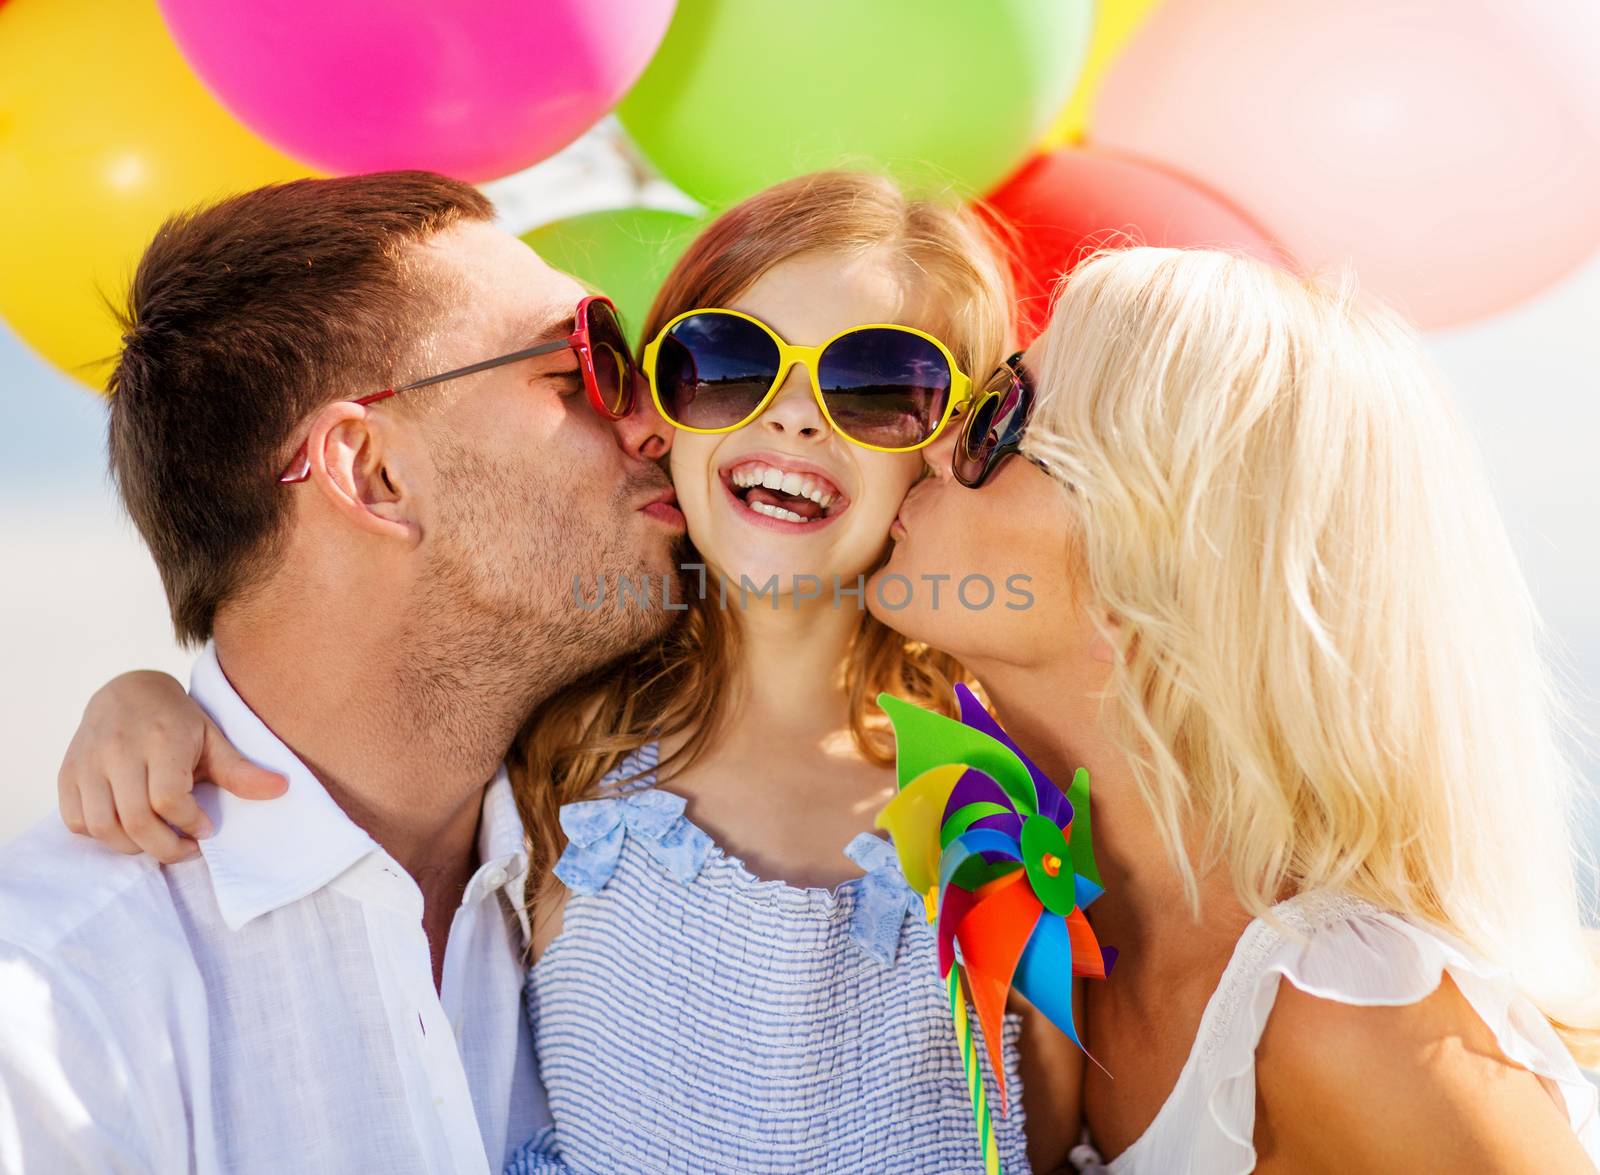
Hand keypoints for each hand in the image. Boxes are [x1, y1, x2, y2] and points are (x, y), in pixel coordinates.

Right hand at [57, 671, 287, 862]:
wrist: (127, 691)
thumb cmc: (176, 720)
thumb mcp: (213, 738)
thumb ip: (240, 770)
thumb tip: (281, 790)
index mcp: (160, 739)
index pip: (169, 799)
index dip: (189, 823)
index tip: (206, 829)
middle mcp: (118, 750)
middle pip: (134, 820)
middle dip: (164, 847)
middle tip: (186, 847)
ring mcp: (87, 762)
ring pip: (102, 826)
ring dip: (132, 846)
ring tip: (158, 839)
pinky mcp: (67, 772)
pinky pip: (76, 820)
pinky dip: (101, 835)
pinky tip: (128, 827)